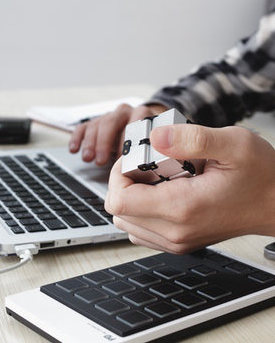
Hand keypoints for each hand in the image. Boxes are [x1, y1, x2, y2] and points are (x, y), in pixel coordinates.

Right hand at [69, 103, 166, 165]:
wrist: (144, 131)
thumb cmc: (151, 143)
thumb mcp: (158, 145)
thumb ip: (160, 148)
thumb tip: (158, 155)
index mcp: (143, 115)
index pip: (134, 123)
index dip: (127, 140)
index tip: (122, 157)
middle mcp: (125, 113)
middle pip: (111, 122)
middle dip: (104, 143)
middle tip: (101, 160)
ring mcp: (109, 117)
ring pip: (97, 125)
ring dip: (90, 143)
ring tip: (88, 159)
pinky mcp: (96, 122)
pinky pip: (84, 127)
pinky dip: (77, 138)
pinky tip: (74, 149)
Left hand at [105, 124, 274, 253]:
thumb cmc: (260, 175)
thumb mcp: (233, 144)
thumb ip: (191, 138)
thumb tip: (154, 137)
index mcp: (181, 208)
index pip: (119, 200)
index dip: (117, 174)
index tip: (134, 158)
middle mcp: (175, 232)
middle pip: (119, 212)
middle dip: (125, 183)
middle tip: (148, 165)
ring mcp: (176, 241)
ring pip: (127, 222)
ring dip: (133, 197)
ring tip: (157, 178)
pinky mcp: (179, 242)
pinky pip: (142, 230)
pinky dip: (142, 210)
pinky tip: (162, 192)